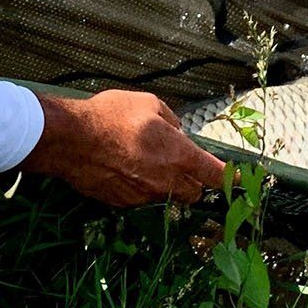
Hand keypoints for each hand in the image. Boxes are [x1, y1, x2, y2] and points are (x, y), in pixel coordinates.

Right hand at [21, 90, 228, 207]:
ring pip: (166, 197)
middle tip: (180, 163)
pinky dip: (139, 187)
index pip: (216, 175)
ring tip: (143, 162)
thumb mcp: (147, 103)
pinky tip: (123, 168)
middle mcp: (166, 181)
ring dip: (164, 184)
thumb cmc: (109, 117)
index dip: (229, 178)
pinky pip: (140, 198)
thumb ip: (170, 120)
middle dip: (193, 181)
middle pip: (194, 192)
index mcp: (179, 155)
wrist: (70, 141)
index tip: (236, 178)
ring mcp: (143, 196)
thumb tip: (176, 131)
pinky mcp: (123, 203)